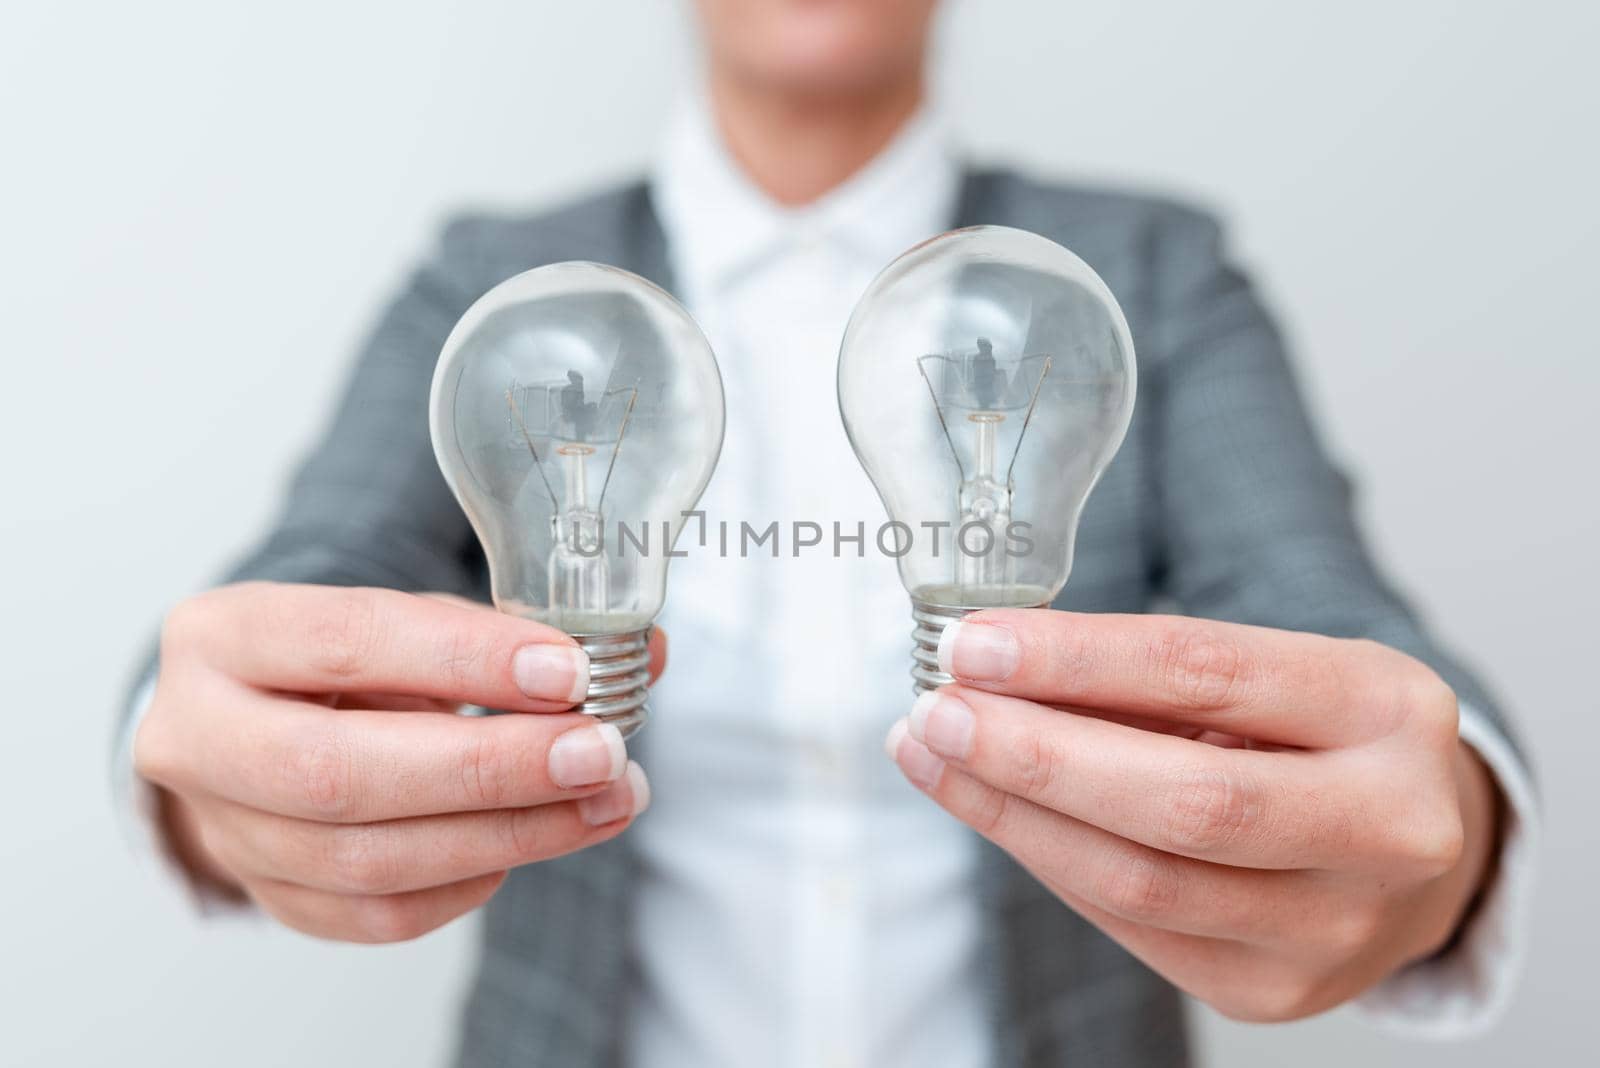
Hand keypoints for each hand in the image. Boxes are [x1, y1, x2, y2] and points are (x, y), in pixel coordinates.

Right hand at [134, 582, 661, 942]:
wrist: (254, 723)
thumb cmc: (343, 662)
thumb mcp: (409, 619)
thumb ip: (512, 636)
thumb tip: (645, 656)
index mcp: (223, 636)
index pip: (345, 643)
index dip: (464, 661)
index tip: (569, 672)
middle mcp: (197, 736)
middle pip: (341, 774)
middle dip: (489, 769)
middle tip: (596, 754)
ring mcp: (224, 830)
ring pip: (367, 859)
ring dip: (508, 833)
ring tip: (605, 801)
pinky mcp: (267, 896)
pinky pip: (379, 914)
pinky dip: (470, 881)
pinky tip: (533, 839)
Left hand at [885, 610, 1499, 1020]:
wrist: (1414, 852)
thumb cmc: (1324, 740)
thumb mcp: (1269, 673)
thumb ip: (1146, 673)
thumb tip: (992, 665)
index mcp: (1388, 709)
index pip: (1210, 671)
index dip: (1078, 660)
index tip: (975, 645)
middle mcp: (1387, 827)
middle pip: (1183, 801)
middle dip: (1035, 755)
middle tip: (937, 712)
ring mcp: (1336, 928)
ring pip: (1140, 881)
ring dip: (1013, 815)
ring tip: (933, 756)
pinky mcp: (1273, 990)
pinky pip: (1127, 926)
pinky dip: (1046, 858)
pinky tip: (993, 810)